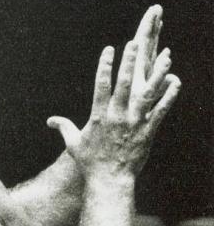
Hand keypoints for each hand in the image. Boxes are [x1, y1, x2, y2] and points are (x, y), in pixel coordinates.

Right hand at [47, 6, 179, 177]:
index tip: (109, 50)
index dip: (105, 66)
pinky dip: (170, 96)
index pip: (101, 85)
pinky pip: (161, 111)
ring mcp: (133, 123)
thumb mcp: (74, 144)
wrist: (108, 181)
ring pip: (146, 94)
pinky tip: (175, 81)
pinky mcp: (147, 131)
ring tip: (165, 56)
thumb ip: (64, 128)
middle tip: (133, 43)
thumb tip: (50, 121)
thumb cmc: (90, 163)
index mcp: (99, 116)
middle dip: (128, 62)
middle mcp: (116, 116)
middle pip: (123, 84)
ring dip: (156, 74)